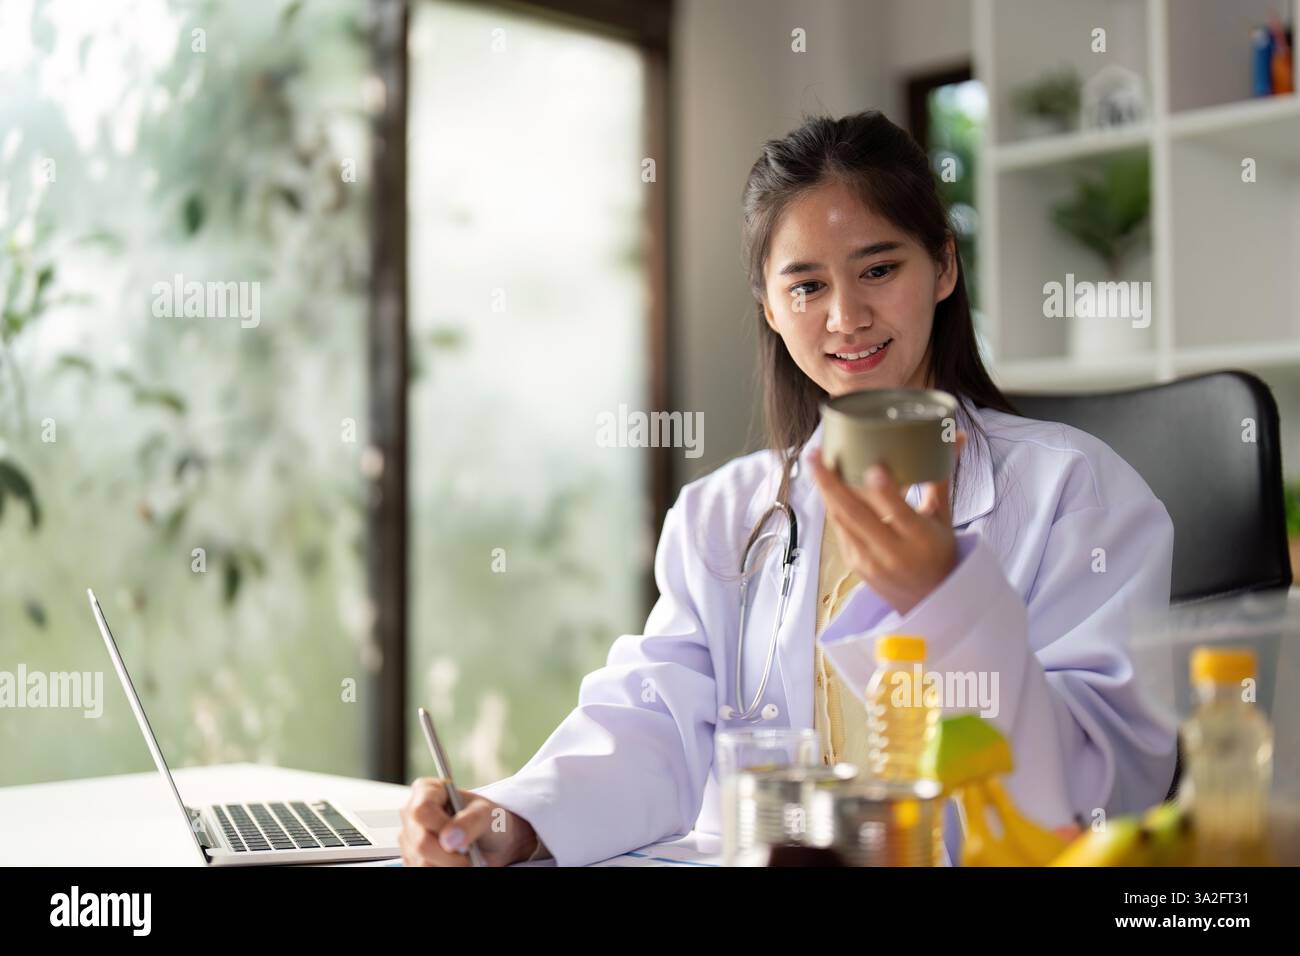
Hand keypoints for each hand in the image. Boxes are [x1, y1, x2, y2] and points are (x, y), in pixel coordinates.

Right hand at [399, 777, 538, 866]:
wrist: (490, 843)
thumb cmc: (487, 821)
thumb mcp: (487, 815)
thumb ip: (471, 821)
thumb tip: (449, 839)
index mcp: (427, 791)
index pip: (422, 810)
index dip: (440, 827)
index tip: (460, 837)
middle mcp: (412, 814)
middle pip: (421, 842)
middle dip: (450, 855)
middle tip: (468, 855)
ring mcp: (409, 839)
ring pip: (422, 862)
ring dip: (448, 865)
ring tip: (463, 857)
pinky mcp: (411, 859)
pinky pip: (422, 872)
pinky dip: (443, 870)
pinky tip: (453, 863)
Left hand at [809, 432, 966, 615]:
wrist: (930, 601)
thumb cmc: (939, 552)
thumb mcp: (943, 517)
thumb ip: (941, 476)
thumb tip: (956, 435)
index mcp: (921, 540)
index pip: (900, 514)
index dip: (885, 492)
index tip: (874, 468)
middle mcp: (893, 553)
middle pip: (856, 515)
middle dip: (831, 483)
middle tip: (817, 455)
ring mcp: (869, 561)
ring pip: (841, 521)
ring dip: (825, 491)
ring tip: (815, 462)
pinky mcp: (854, 564)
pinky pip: (839, 529)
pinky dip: (831, 505)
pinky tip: (824, 484)